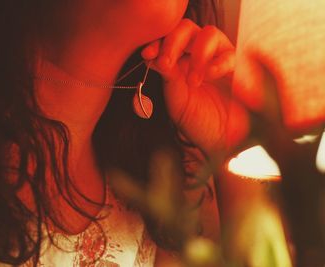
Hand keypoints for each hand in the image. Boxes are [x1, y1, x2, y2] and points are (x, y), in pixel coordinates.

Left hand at [142, 19, 242, 155]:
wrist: (214, 139)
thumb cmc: (194, 117)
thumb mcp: (176, 96)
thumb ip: (168, 74)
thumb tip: (152, 56)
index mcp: (180, 58)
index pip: (168, 37)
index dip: (157, 41)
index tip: (148, 55)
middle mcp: (198, 53)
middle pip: (186, 28)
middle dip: (173, 42)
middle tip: (167, 62)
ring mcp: (218, 58)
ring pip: (209, 34)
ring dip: (198, 53)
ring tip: (194, 81)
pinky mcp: (237, 69)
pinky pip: (230, 55)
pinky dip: (218, 63)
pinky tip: (210, 76)